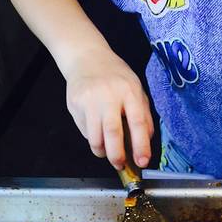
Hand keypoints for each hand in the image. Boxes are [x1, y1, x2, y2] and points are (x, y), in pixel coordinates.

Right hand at [65, 48, 153, 168]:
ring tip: (107, 152)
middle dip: (117, 155)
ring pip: (94, 137)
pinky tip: (96, 130)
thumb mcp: (136, 90)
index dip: (141, 145)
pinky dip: (92, 138)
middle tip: (120, 165)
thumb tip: (146, 144)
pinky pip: (84, 131)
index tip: (143, 162)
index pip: (137, 122)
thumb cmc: (116, 78)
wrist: (86, 57)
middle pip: (112, 132)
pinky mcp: (75, 103)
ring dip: (102, 151)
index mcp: (129, 91)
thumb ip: (143, 116)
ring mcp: (89, 99)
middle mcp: (108, 94)